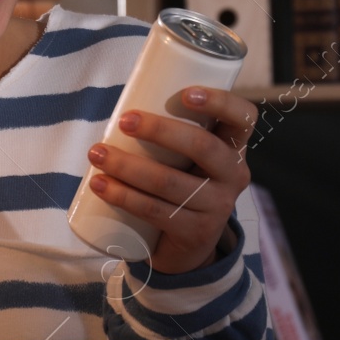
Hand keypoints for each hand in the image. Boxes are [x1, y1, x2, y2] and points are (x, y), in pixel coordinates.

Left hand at [86, 85, 257, 275]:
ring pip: (169, 181)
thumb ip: (172, 131)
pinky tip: (101, 185)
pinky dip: (123, 196)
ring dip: (127, 165)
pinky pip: (155, 210)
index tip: (186, 94)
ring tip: (97, 153)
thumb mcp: (188, 157)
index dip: (220, 102)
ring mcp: (218, 207)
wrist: (188, 246)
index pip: (242, 118)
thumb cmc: (180, 182)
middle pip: (202, 147)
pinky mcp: (196, 232)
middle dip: (160, 130)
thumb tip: (124, 97)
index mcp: (234, 148)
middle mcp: (234, 176)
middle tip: (124, 121)